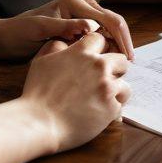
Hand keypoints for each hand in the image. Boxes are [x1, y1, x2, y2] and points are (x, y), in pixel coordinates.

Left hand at [10, 0, 133, 58]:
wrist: (7, 37)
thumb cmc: (21, 31)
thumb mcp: (41, 29)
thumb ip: (66, 26)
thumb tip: (92, 26)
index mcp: (73, 1)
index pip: (105, 18)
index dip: (120, 37)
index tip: (126, 57)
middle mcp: (80, 4)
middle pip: (111, 21)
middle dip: (122, 41)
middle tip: (129, 63)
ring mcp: (80, 15)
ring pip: (107, 28)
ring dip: (116, 44)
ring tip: (121, 64)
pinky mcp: (78, 27)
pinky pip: (99, 35)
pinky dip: (106, 46)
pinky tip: (109, 60)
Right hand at [21, 32, 131, 151]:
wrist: (39, 122)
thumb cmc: (37, 92)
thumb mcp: (42, 61)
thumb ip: (56, 47)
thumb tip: (66, 42)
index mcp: (82, 53)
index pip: (101, 40)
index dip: (99, 49)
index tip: (96, 60)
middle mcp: (98, 66)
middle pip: (121, 60)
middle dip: (114, 69)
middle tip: (103, 80)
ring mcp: (107, 87)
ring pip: (125, 85)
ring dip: (115, 92)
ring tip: (102, 100)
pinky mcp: (111, 108)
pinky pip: (119, 106)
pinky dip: (111, 111)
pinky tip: (98, 114)